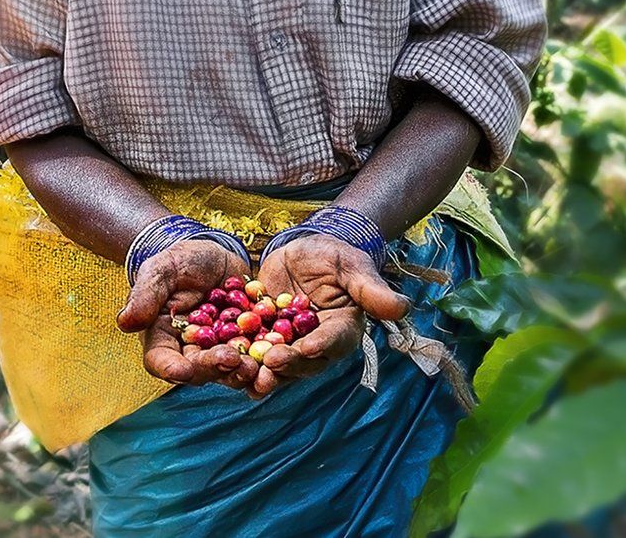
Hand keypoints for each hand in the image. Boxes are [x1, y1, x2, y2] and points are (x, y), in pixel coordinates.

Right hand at [116, 239, 259, 391]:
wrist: (214, 250)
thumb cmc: (181, 259)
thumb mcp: (162, 269)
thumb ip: (146, 294)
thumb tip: (125, 322)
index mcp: (165, 338)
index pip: (162, 361)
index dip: (172, 369)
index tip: (184, 369)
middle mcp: (192, 350)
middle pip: (199, 370)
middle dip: (215, 368)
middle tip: (232, 359)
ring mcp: (221, 348)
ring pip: (229, 370)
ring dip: (242, 370)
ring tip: (256, 362)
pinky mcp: (247, 340)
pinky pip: (256, 354)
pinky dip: (266, 357)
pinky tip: (278, 351)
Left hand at [250, 233, 407, 396]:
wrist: (304, 250)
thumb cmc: (334, 256)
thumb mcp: (351, 266)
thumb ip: (370, 289)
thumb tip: (402, 308)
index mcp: (341, 330)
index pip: (332, 342)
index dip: (320, 346)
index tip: (306, 347)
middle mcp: (315, 345)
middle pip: (302, 362)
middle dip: (286, 365)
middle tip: (269, 364)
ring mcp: (288, 344)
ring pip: (277, 365)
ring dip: (261, 371)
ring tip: (247, 374)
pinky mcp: (263, 337)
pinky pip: (252, 351)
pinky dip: (239, 357)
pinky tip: (224, 360)